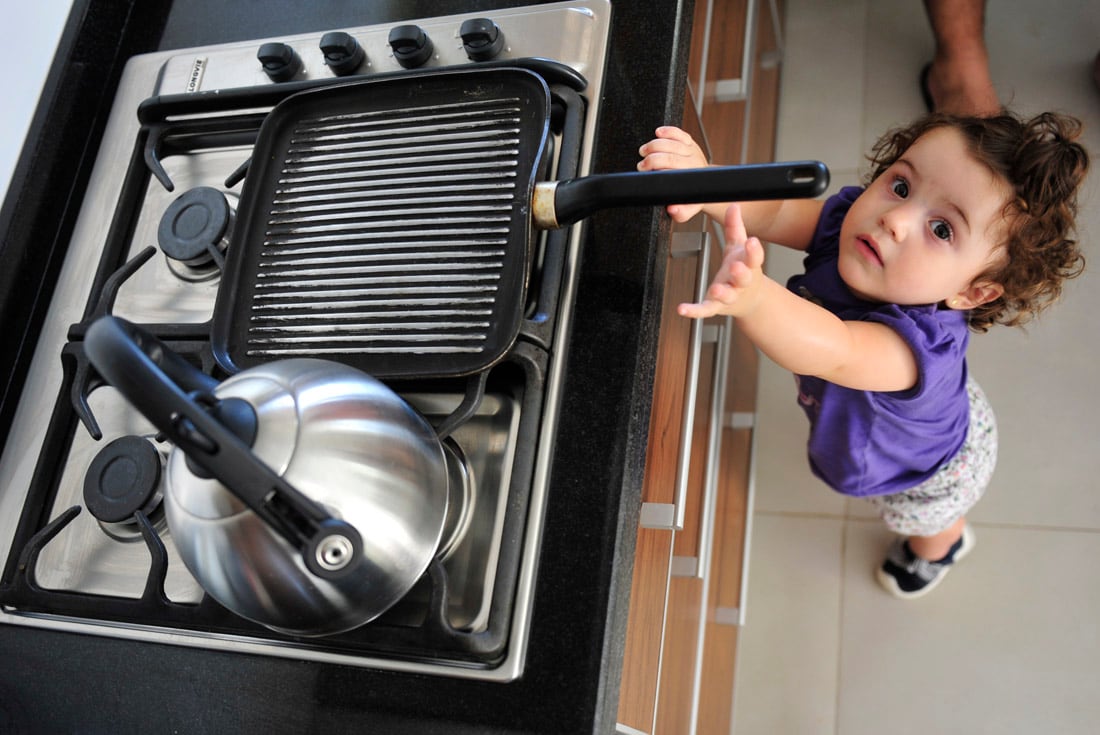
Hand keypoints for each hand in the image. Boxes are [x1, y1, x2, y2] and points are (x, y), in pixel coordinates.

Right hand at [637, 126, 708, 221]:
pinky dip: (669, 131)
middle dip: (652, 159)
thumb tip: (672, 208)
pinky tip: (658, 132)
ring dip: (654, 145)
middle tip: (641, 165)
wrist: (704, 186)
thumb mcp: (686, 210)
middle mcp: (694, 163)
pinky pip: (680, 133)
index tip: (645, 173)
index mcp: (692, 179)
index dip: (656, 170)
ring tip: (643, 151)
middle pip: (671, 156)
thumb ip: (681, 213)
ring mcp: (692, 151)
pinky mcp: (690, 143)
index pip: (672, 172)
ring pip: (673, 142)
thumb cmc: (691, 198)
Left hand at [678, 204, 766, 318]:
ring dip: (721, 293)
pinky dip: (693, 310)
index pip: (755, 257)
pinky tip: (682, 309)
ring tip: (715, 289)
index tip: (752, 241)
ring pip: (726, 296)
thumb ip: (735, 227)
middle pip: (743, 278)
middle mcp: (741, 283)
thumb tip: (733, 206)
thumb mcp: (739, 247)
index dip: (754, 250)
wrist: (749, 300)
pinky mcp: (716, 306)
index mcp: (749, 266)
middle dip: (740, 273)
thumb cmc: (743, 269)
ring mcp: (729, 296)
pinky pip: (704, 309)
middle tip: (736, 267)